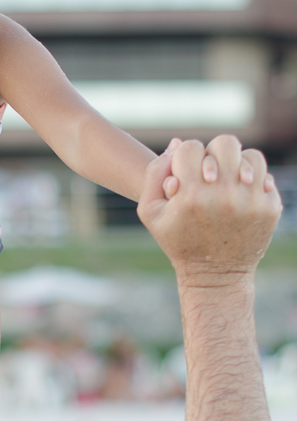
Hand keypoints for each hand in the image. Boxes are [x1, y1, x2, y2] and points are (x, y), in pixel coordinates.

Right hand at [136, 135, 281, 280]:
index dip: (185, 159)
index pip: (190, 148)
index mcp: (189, 194)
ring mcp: (249, 201)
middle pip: (224, 144)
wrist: (215, 276)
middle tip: (211, 173)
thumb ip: (155, 173)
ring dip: (237, 163)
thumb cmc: (179, 241)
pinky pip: (265, 176)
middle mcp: (222, 195)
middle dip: (214, 154)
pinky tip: (242, 194)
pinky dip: (253, 180)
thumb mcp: (151, 212)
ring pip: (249, 155)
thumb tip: (177, 144)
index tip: (186, 176)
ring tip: (229, 180)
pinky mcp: (269, 208)